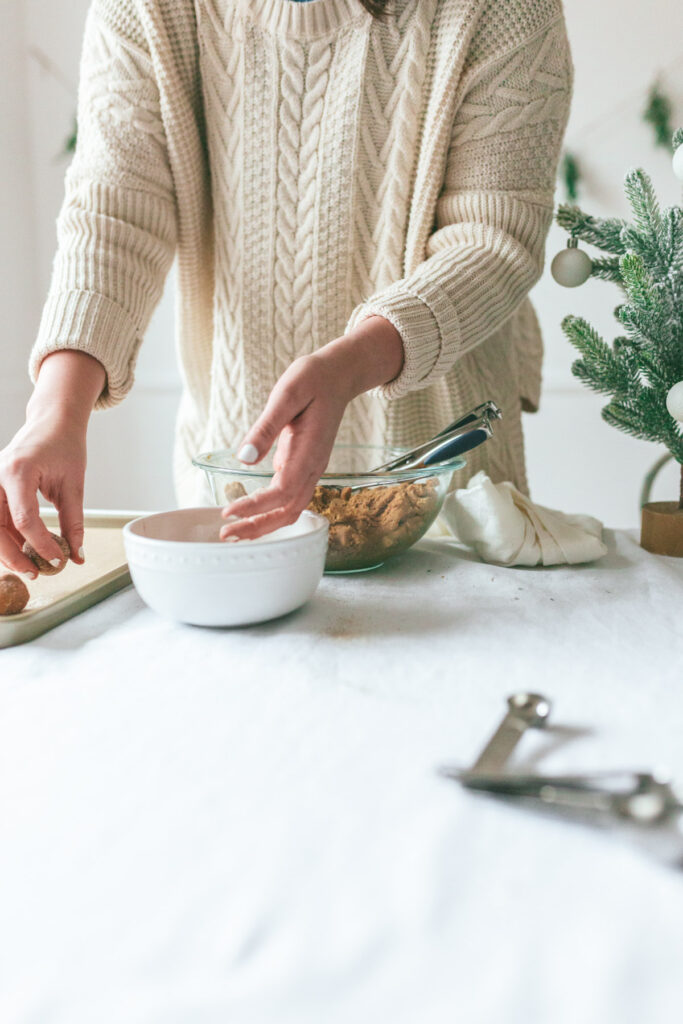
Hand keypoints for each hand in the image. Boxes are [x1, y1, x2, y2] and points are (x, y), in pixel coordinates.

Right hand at [0, 351, 104, 576]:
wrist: (51, 422)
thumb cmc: (65, 446)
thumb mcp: (73, 484)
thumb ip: (74, 522)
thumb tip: (77, 555)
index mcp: (18, 471)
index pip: (24, 518)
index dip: (40, 544)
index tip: (58, 560)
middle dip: (13, 555)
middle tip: (35, 574)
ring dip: (7, 550)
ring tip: (29, 567)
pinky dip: (7, 536)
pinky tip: (24, 550)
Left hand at [220, 316, 403, 540]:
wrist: (339, 375)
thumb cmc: (313, 379)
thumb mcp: (286, 395)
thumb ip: (265, 428)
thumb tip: (244, 458)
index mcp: (309, 452)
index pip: (281, 492)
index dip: (256, 507)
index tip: (228, 512)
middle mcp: (313, 466)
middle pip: (288, 511)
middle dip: (258, 527)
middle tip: (226, 535)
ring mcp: (311, 468)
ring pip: (291, 509)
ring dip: (265, 524)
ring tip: (235, 531)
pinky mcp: (304, 466)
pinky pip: (290, 498)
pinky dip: (270, 512)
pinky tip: (250, 513)